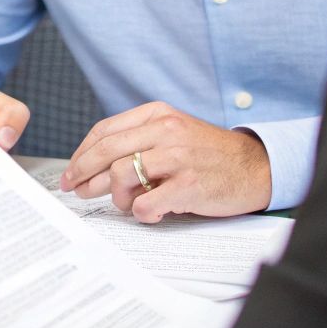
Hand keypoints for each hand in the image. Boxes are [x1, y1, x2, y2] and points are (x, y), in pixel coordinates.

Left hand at [59, 102, 270, 222]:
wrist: (254, 166)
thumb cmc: (208, 153)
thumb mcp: (173, 132)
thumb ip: (139, 140)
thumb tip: (94, 166)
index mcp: (157, 114)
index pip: (105, 131)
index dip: (81, 154)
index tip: (71, 172)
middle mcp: (166, 130)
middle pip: (107, 151)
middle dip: (83, 174)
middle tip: (75, 190)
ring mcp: (178, 157)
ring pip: (121, 176)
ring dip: (116, 197)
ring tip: (126, 204)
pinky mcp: (189, 185)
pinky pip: (146, 203)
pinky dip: (140, 212)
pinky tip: (149, 213)